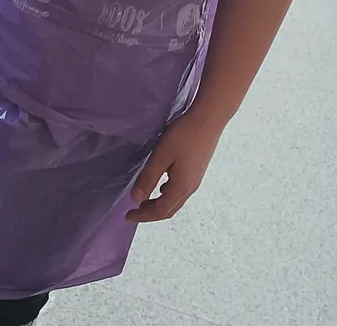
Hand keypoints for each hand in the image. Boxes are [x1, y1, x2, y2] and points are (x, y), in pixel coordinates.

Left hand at [126, 109, 223, 223]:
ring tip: (146, 199)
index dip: (143, 216)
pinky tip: (163, 184)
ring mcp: (196, 179)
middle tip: (134, 210)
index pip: (160, 211)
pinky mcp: (198, 170)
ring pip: (176, 200)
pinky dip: (168, 194)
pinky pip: (181, 190)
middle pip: (169, 209)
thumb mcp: (161, 155)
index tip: (127, 216)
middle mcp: (190, 188)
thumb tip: (135, 199)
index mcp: (181, 187)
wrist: (209, 119)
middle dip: (151, 213)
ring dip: (160, 203)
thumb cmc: (183, 135)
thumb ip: (148, 177)